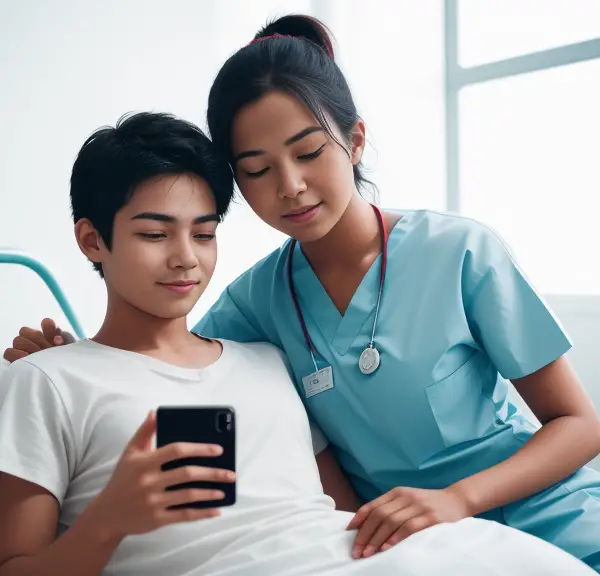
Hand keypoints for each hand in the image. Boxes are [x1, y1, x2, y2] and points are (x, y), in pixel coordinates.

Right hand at [3, 318, 74, 361]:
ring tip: (37, 355)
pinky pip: (9, 352)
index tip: (57, 338)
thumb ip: (65, 342)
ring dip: (28, 346)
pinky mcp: (14, 359)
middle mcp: (34, 340)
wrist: (58, 378)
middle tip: (45, 349)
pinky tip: (27, 358)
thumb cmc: (63, 364)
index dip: (49, 328)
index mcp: (49, 336)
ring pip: (18, 340)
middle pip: (26, 330)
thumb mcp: (68, 353)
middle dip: (37, 339)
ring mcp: (23, 349)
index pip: (46, 323)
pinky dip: (17, 354)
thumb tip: (57, 339)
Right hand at [87, 411, 234, 538]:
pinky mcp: (156, 520)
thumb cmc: (122, 478)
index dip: (199, 448)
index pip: (177, 450)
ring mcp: (153, 502)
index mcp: (146, 462)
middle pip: (187, 474)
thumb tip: (155, 412)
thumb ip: (145, 431)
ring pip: (188, 495)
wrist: (106, 514)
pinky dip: (202, 513)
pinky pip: (183, 515)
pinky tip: (216, 510)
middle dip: (213, 473)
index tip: (219, 449)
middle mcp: (149, 481)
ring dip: (210, 493)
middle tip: (231, 473)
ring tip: (224, 490)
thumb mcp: (130, 452)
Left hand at [346, 486, 469, 558]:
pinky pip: (409, 527)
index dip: (359, 518)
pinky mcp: (430, 517)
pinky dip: (396, 538)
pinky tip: (387, 548)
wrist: (456, 500)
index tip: (349, 532)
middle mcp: (406, 497)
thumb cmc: (428, 504)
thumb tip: (366, 526)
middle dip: (365, 534)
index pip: (373, 505)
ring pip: (391, 522)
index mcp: (397, 492)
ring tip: (368, 553)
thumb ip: (391, 508)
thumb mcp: (407, 500)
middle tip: (356, 551)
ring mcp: (418, 506)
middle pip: (379, 515)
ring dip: (377, 539)